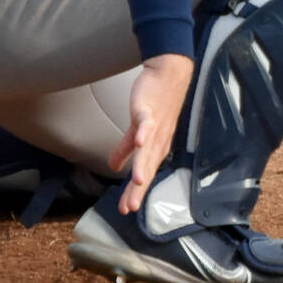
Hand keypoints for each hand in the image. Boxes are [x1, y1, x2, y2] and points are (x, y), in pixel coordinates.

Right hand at [109, 52, 193, 214]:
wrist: (168, 74)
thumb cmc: (155, 102)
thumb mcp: (136, 130)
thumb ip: (125, 149)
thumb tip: (114, 167)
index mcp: (154, 147)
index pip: (144, 174)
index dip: (134, 192)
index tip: (125, 209)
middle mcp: (158, 140)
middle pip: (147, 167)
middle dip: (138, 188)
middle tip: (130, 206)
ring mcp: (155, 125)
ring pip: (148, 149)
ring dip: (142, 164)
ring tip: (136, 181)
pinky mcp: (150, 110)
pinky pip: (146, 122)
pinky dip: (144, 132)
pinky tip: (139, 142)